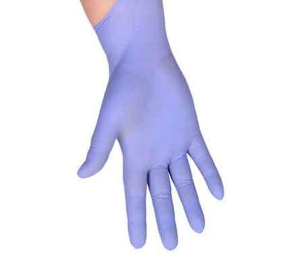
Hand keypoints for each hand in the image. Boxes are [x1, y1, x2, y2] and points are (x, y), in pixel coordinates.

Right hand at [78, 52, 222, 249]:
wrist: (143, 60)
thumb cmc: (122, 88)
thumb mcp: (109, 121)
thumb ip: (99, 149)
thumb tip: (81, 176)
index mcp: (133, 155)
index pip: (135, 196)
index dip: (137, 220)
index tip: (139, 245)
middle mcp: (154, 154)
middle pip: (161, 194)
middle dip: (166, 219)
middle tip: (173, 246)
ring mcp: (173, 143)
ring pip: (185, 180)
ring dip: (192, 202)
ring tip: (200, 228)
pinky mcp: (190, 129)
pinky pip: (202, 157)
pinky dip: (210, 174)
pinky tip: (219, 193)